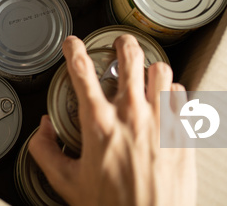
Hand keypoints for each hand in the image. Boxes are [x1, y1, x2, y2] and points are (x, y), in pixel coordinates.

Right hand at [29, 35, 195, 205]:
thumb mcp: (67, 183)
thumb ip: (46, 152)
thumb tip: (43, 130)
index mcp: (100, 124)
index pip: (82, 72)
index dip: (74, 50)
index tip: (72, 44)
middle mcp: (132, 115)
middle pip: (130, 58)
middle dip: (123, 43)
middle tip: (119, 44)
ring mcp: (161, 122)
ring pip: (162, 71)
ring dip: (151, 68)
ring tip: (146, 72)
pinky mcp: (183, 134)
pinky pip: (182, 97)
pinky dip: (172, 92)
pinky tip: (166, 99)